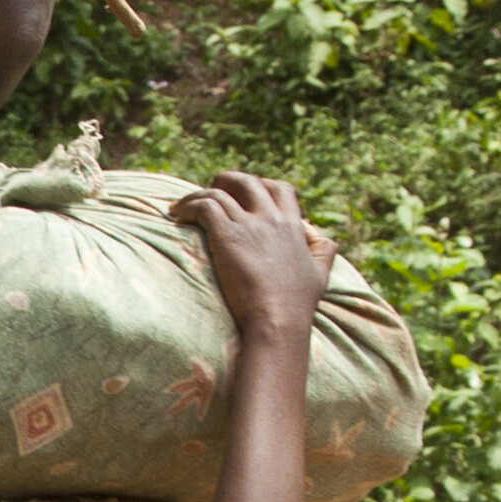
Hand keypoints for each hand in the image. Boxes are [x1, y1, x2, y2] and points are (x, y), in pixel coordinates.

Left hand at [175, 167, 335, 344]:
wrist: (277, 320)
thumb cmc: (296, 304)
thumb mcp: (320, 273)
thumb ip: (323, 251)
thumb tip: (321, 236)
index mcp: (292, 225)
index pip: (280, 189)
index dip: (261, 185)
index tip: (245, 194)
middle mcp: (271, 218)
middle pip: (248, 181)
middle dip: (227, 181)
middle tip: (211, 192)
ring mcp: (249, 225)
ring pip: (218, 192)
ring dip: (197, 194)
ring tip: (182, 207)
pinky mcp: (227, 235)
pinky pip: (203, 206)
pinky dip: (187, 206)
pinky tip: (177, 216)